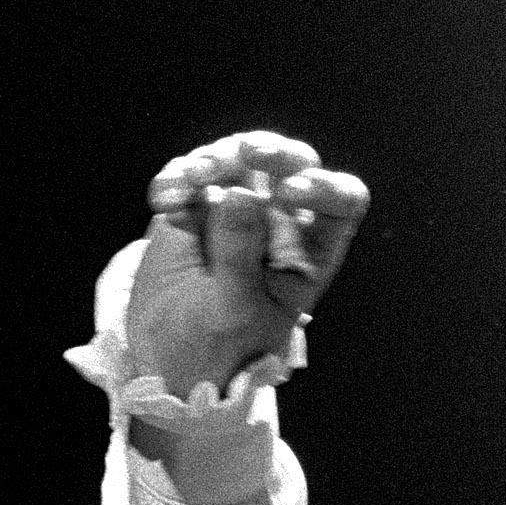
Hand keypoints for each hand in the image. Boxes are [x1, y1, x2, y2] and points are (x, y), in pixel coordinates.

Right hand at [124, 130, 370, 399]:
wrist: (173, 353)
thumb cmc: (224, 342)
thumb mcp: (235, 309)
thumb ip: (240, 255)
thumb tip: (241, 193)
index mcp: (312, 247)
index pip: (341, 201)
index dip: (323, 188)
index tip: (289, 193)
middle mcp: (282, 218)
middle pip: (293, 162)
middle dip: (273, 151)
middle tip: (247, 153)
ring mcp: (238, 204)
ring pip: (239, 157)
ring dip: (218, 158)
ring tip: (194, 177)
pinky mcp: (196, 202)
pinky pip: (190, 174)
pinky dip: (178, 178)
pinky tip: (164, 201)